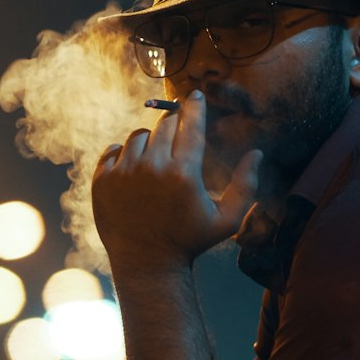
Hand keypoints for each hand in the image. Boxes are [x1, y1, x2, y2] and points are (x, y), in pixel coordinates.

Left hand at [91, 92, 260, 269]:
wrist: (147, 263)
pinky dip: (123, 155)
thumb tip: (257, 153)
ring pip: (138, 136)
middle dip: (174, 126)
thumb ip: (245, 185)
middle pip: (164, 125)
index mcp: (184, 173)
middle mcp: (152, 168)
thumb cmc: (190, 241)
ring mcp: (124, 174)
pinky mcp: (102, 181)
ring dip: (149, 142)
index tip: (195, 95)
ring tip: (156, 163)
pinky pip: (113, 150)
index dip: (195, 106)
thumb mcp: (226, 220)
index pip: (191, 124)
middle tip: (178, 141)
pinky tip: (134, 171)